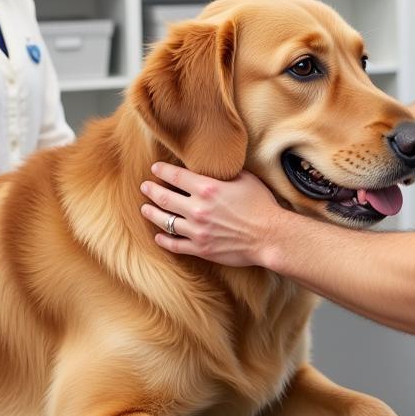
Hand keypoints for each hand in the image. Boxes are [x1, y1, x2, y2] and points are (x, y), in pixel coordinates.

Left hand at [140, 163, 283, 267]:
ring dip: (152, 214)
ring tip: (145, 209)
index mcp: (207, 188)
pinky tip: (158, 236)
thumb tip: (213, 166)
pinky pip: (175, 245)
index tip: (154, 169)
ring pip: (165, 221)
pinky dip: (164, 240)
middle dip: (151, 191)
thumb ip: (224, 173)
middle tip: (144, 187)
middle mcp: (197, 209)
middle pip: (164, 198)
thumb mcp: (245, 179)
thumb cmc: (261, 205)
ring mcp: (197, 230)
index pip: (176, 176)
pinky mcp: (201, 249)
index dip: (162, 171)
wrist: (270, 235)